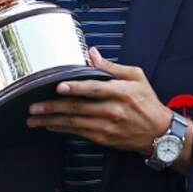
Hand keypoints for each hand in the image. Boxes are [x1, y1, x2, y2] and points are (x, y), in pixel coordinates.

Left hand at [26, 47, 182, 164]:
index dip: (76, 88)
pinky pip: (78, 132)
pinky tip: (49, 125)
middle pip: (78, 108)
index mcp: (121, 93)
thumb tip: (91, 53)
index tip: (58, 86)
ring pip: (74, 123)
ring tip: (33, 117)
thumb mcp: (136, 77)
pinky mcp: (103, 138)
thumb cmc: (147, 102)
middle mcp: (112, 110)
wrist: (159, 133)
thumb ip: (112, 67)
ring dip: (51, 120)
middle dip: (53, 107)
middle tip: (33, 106)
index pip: (94, 89)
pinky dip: (62, 128)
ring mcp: (106, 126)